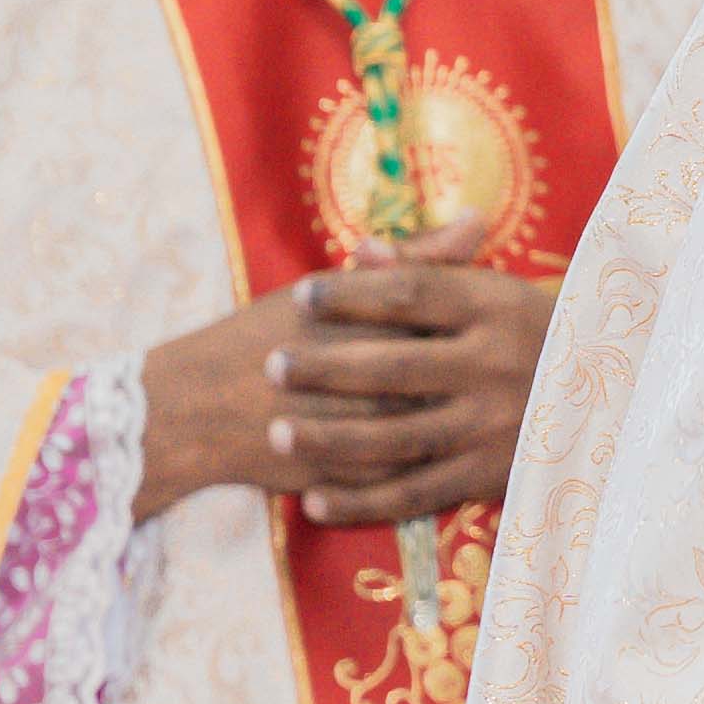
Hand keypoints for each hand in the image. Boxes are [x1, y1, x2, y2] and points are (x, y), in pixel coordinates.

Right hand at [134, 246, 554, 524]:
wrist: (193, 406)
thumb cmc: (263, 336)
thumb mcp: (334, 289)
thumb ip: (415, 260)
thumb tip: (479, 222)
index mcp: (374, 320)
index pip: (463, 320)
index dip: (496, 326)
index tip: (510, 329)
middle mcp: (371, 374)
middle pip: (455, 381)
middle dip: (490, 381)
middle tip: (511, 376)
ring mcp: (361, 429)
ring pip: (435, 433)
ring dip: (467, 428)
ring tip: (484, 417)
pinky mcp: (350, 474)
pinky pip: (406, 481)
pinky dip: (433, 470)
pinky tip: (456, 459)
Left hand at [266, 255, 559, 525]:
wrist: (622, 399)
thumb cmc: (537, 335)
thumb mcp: (497, 292)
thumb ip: (430, 269)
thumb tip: (361, 251)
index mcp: (499, 308)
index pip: (414, 295)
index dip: (353, 295)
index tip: (302, 294)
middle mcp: (498, 366)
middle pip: (396, 366)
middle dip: (326, 367)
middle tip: (271, 366)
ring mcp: (495, 426)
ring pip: (397, 437)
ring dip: (331, 438)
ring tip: (277, 432)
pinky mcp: (491, 476)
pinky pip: (416, 494)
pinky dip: (362, 501)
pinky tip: (314, 500)